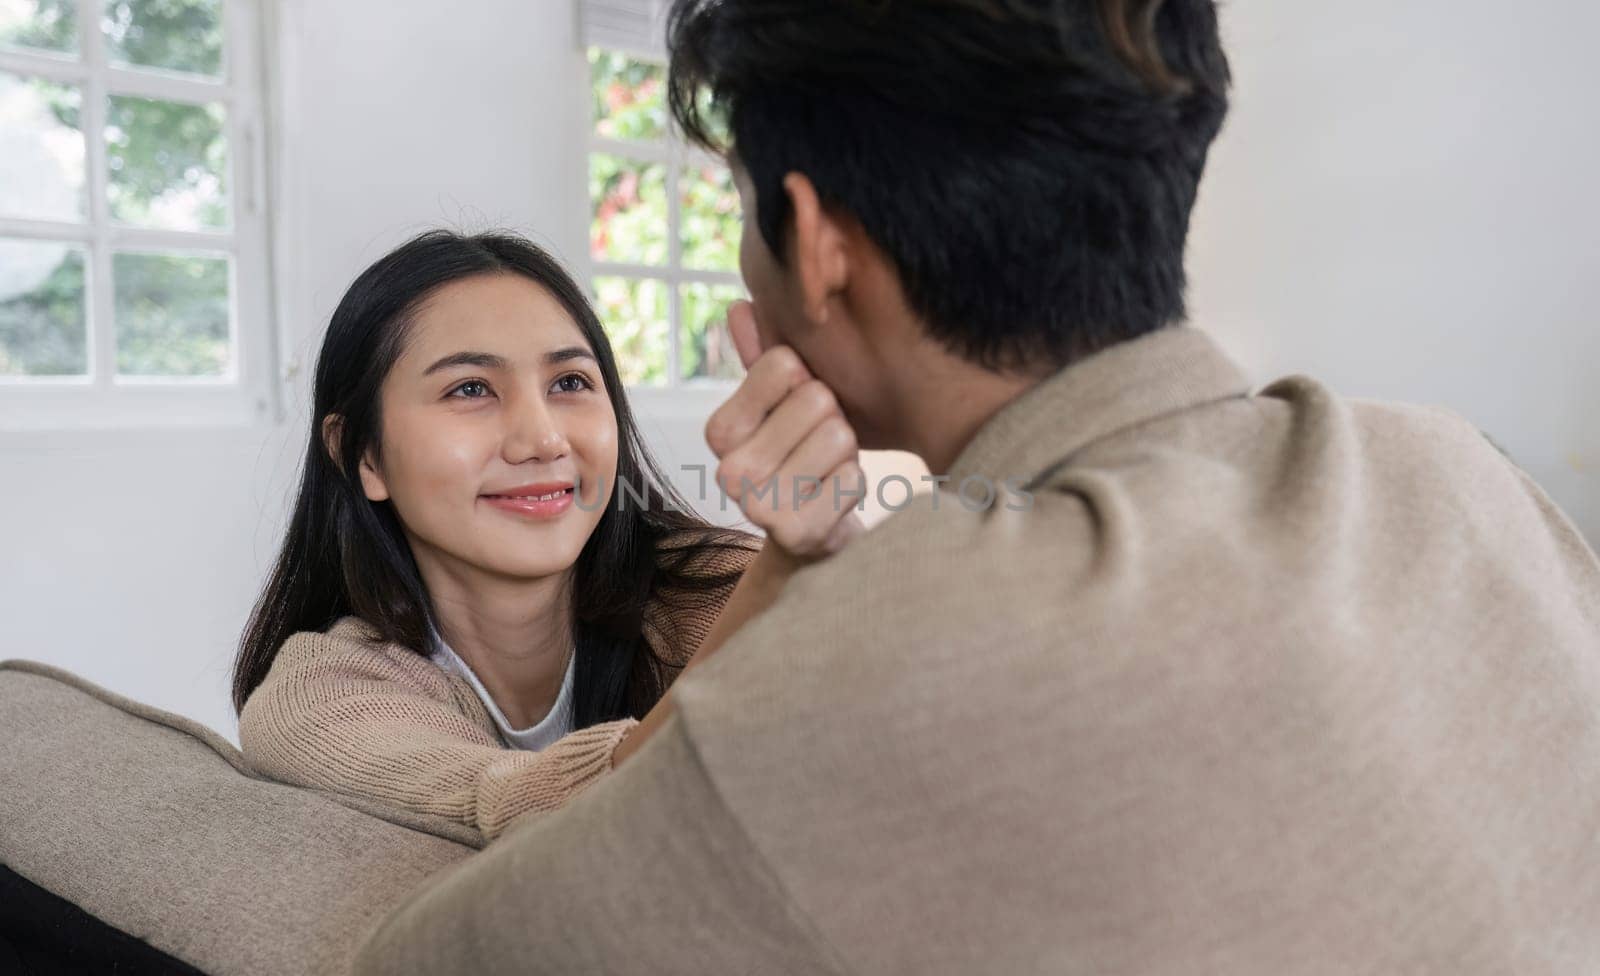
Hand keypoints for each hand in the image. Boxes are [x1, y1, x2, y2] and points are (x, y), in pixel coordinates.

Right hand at [704, 301, 866, 560]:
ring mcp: (760, 507)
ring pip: (840, 436)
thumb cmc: (796, 458)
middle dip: (831, 418)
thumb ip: (761, 357)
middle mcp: (729, 471)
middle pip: (817, 398)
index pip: (783, 363)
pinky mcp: (798, 534)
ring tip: (825, 471)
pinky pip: (855, 479)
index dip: (806, 380)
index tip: (796, 412)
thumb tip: (743, 305)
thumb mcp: (776, 409)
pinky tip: (832, 499)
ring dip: (845, 452)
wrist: (807, 539)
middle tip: (816, 447)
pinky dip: (854, 484)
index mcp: (718, 432)